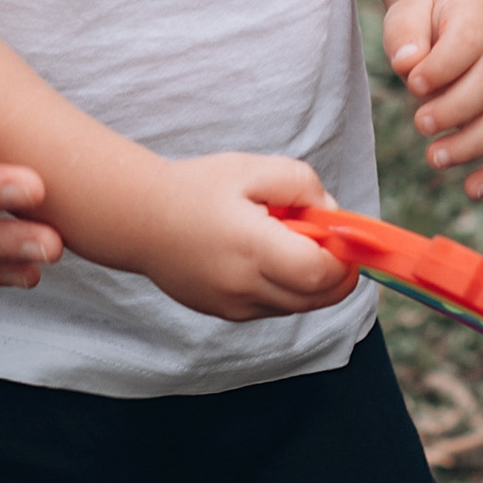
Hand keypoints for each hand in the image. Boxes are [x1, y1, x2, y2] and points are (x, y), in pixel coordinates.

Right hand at [132, 153, 354, 326]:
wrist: (138, 218)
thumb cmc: (195, 188)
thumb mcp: (252, 168)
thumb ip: (302, 184)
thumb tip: (332, 213)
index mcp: (253, 248)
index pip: (321, 274)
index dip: (344, 258)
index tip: (342, 235)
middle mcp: (245, 287)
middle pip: (317, 298)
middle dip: (336, 272)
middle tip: (325, 238)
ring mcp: (234, 306)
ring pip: (298, 306)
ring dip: (310, 281)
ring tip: (286, 242)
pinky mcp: (225, 314)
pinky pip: (273, 308)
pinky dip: (284, 288)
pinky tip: (264, 256)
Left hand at [383, 0, 482, 197]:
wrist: (453, 22)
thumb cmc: (426, 23)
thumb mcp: (407, 15)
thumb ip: (404, 35)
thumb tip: (407, 62)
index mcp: (479, 15)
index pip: (468, 40)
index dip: (441, 66)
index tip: (412, 84)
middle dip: (455, 109)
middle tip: (419, 124)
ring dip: (474, 142)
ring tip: (434, 157)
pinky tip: (473, 189)